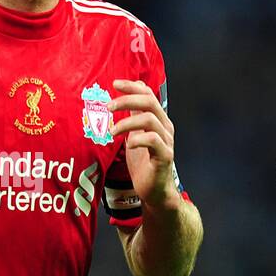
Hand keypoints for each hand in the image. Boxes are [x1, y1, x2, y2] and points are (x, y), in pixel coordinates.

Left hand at [110, 79, 178, 211]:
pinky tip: (128, 145)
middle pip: (150, 102)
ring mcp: (166, 142)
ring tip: (112, 131)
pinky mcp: (164, 156)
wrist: (155, 191)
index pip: (148, 94)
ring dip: (127, 122)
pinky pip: (153, 141)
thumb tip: (128, 96)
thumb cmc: (144, 164)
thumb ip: (134, 116)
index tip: (114, 84)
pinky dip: (138, 139)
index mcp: (158, 120)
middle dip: (127, 100)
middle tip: (109, 107)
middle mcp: (165, 128)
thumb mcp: (135, 135)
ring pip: (150, 119)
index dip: (132, 86)